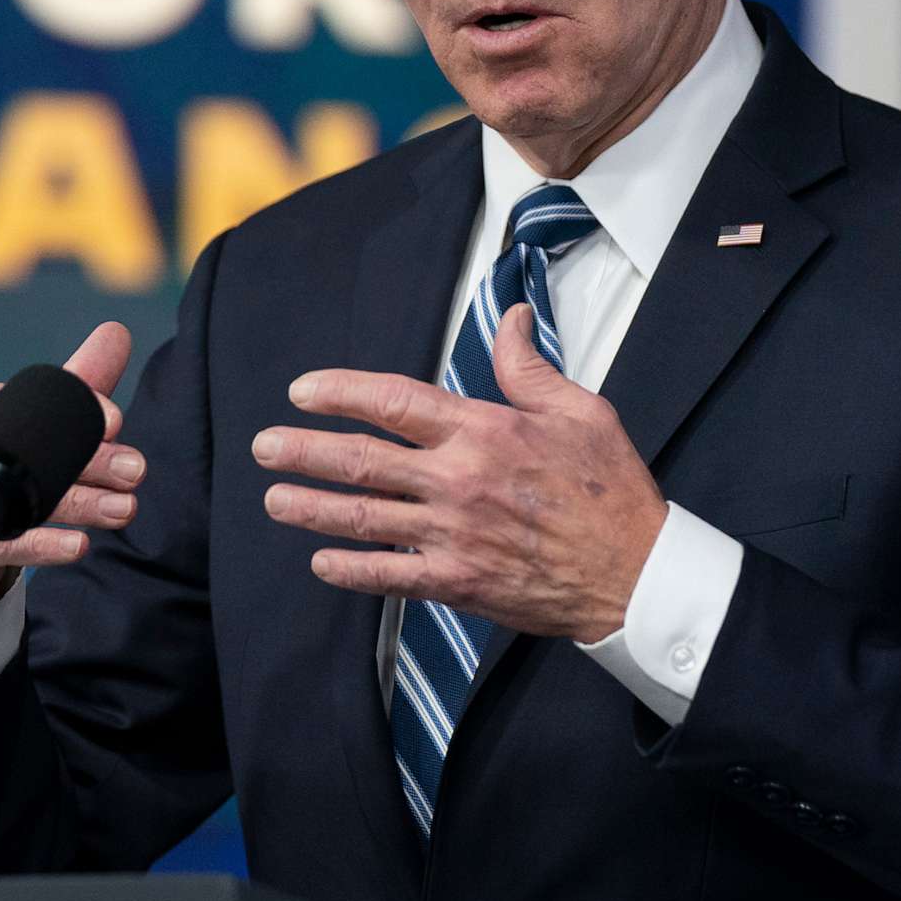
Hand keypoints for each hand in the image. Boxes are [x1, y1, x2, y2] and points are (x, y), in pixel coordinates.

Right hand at [0, 321, 142, 618]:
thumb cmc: (3, 459)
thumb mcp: (36, 417)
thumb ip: (78, 382)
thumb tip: (117, 333)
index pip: (29, 404)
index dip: (77, 413)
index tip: (118, 423)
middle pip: (32, 454)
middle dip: (92, 462)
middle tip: (136, 470)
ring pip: (26, 499)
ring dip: (81, 504)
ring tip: (125, 508)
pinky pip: (5, 544)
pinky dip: (43, 545)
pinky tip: (78, 546)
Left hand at [253, 303, 663, 642]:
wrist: (638, 575)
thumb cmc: (612, 490)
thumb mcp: (582, 411)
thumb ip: (529, 367)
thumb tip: (511, 317)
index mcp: (484, 432)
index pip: (393, 401)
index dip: (339, 393)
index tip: (301, 392)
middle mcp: (458, 481)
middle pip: (362, 459)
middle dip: (304, 451)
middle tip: (262, 446)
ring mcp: (453, 535)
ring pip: (363, 518)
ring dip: (311, 508)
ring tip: (272, 499)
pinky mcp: (458, 584)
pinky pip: (390, 577)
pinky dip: (350, 569)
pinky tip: (320, 562)